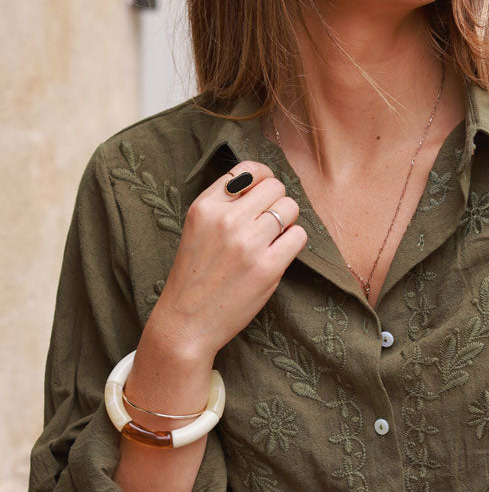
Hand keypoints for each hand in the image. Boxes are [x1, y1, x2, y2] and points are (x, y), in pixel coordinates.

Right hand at [148, 161, 306, 362]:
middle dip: (277, 202)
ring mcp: (248, 243)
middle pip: (275, 187)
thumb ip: (223, 205)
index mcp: (205, 207)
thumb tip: (262, 183)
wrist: (187, 322)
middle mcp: (226, 220)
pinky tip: (279, 253)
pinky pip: (298, 236)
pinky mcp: (267, 267)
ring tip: (273, 238)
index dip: (262, 178)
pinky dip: (294, 242)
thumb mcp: (197, 229)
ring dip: (287, 221)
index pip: (247, 169)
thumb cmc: (194, 277)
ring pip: (290, 208)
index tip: (263, 192)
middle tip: (269, 222)